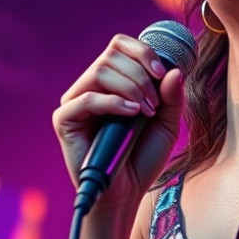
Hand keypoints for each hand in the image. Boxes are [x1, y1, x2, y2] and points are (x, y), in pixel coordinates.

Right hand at [52, 34, 184, 212]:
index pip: (120, 45)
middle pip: (112, 55)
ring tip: (144, 111)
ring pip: (100, 71)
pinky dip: (113, 102)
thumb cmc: (143, 157)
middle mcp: (90, 86)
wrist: (126, 193)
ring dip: (130, 87)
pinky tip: (130, 114)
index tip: (161, 72)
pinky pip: (86, 98)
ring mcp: (75, 102)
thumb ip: (172, 97)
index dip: (142, 51)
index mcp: (111, 80)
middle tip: (154, 104)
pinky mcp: (65, 120)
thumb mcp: (167, 123)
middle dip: (140, 75)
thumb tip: (174, 70)